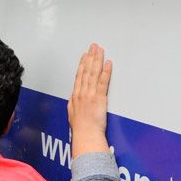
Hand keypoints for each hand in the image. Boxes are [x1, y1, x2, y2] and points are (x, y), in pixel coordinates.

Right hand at [67, 43, 112, 157]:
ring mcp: (90, 94)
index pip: (79, 76)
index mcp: (76, 96)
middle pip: (86, 71)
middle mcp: (82, 93)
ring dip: (97, 60)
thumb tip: (72, 97)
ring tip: (100, 50)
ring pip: (93, 73)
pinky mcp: (99, 98)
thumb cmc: (80, 129)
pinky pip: (103, 82)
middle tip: (94, 46)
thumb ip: (72, 103)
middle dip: (90, 57)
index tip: (84, 55)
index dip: (82, 64)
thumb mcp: (72, 114)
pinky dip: (106, 72)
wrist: (85, 134)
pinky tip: (108, 63)